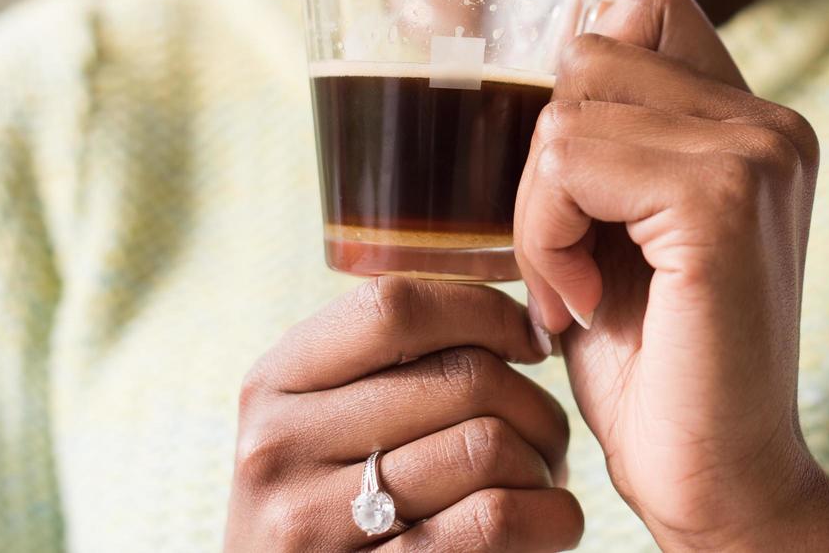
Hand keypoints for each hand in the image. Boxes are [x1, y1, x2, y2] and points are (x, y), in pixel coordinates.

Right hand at [225, 278, 582, 551]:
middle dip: (535, 402)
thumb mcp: (323, 425)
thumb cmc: (335, 509)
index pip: (395, 306)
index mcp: (275, 382)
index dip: (485, 310)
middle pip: (461, 377)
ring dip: (544, 463)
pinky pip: (493, 519)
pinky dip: (550, 516)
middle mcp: (278, 446)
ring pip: (486, 445)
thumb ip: (386, 366)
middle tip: (550, 435)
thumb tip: (522, 316)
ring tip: (543, 480)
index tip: (530, 339)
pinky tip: (552, 523)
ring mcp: (312, 521)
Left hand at [514, 0, 828, 549]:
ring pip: (570, 100)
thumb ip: (614, 132)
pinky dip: (545, 234)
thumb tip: (570, 30)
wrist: (719, 479)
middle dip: (549, 153)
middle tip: (573, 255)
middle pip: (593, 47)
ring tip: (579, 285)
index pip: (648, 1)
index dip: (586, 80)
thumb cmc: (658, 361)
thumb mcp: (624, 225)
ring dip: (539, 203)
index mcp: (757, 122)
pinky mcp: (720, 201)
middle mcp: (771, 122)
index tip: (581, 188)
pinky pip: (568, 160)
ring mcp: (756, 153)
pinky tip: (584, 301)